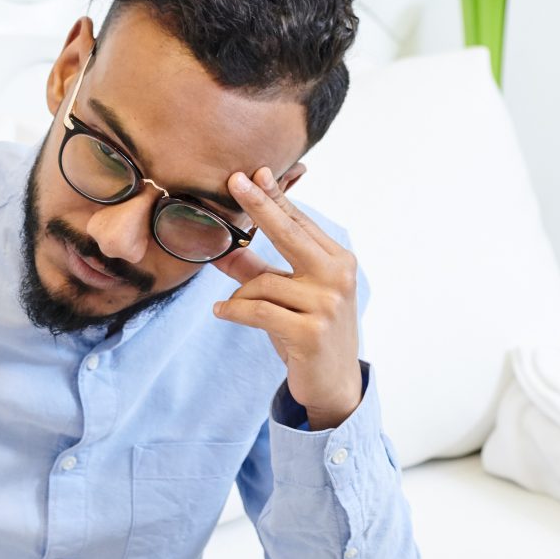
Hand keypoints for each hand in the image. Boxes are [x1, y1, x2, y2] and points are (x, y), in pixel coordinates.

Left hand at [212, 167, 362, 430]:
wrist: (334, 385)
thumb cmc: (310, 335)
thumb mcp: (287, 298)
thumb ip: (257, 271)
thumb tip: (222, 248)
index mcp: (339, 262)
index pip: (300, 223)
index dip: (276, 197)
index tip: (255, 172)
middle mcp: (338, 277)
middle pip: (289, 233)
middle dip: (260, 205)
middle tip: (235, 180)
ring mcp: (326, 304)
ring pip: (262, 283)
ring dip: (239, 296)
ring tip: (230, 307)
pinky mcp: (310, 331)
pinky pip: (256, 311)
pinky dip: (233, 310)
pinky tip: (220, 312)